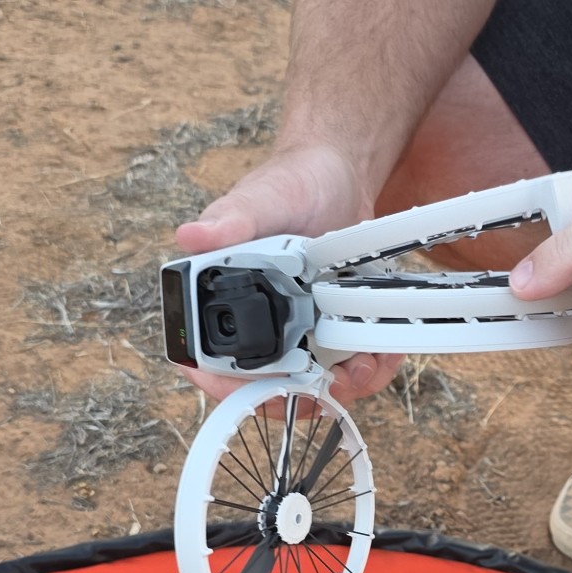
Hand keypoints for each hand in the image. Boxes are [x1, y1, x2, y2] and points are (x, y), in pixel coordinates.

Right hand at [174, 144, 403, 404]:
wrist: (340, 175)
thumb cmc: (290, 182)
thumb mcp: (260, 199)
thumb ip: (229, 220)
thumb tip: (191, 236)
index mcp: (217, 297)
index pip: (206, 362)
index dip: (229, 389)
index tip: (265, 393)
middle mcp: (252, 321)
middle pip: (264, 387)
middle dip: (298, 397)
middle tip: (330, 386)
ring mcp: (293, 330)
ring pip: (310, 385)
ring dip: (339, 387)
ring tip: (363, 367)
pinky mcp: (330, 329)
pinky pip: (346, 365)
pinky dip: (367, 367)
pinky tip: (381, 353)